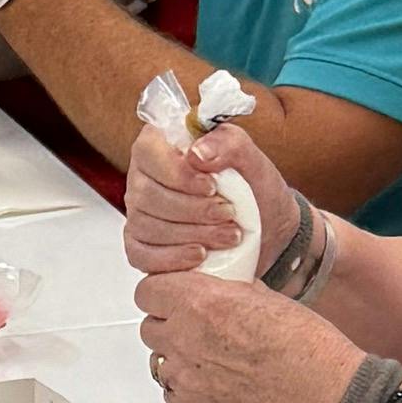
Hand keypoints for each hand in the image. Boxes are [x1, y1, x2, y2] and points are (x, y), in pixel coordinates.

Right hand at [122, 110, 292, 285]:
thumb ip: (228, 144)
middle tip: (229, 214)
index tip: (212, 186)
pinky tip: (200, 255)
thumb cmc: (251, 188)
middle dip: (193, 209)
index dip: (178, 172)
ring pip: (147, 226)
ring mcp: (138, 214)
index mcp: (159, 145)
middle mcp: (141, 178)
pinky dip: (172, 258)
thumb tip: (197, 154)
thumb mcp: (250, 159)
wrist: (264, 228)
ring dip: (192, 234)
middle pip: (147, 194)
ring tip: (229, 235)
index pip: (149, 151)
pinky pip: (141, 255)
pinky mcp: (140, 246)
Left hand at [140, 263, 345, 402]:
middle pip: (149, 326)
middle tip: (197, 327)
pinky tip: (216, 382)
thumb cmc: (305, 345)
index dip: (161, 293)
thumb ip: (226, 291)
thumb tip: (212, 287)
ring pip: (161, 360)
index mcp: (200, 302)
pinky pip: (173, 393)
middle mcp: (185, 339)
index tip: (171, 296)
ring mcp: (186, 378)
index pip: (147, 290)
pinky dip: (188, 388)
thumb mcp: (265, 296)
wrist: (323, 394)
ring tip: (214, 357)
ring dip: (180, 356)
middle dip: (169, 324)